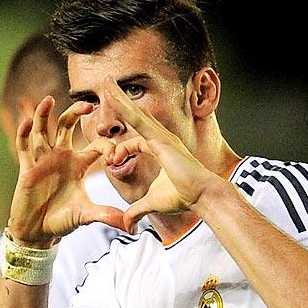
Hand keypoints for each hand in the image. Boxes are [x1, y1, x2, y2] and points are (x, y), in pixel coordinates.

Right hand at [8, 96, 125, 245]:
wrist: (39, 232)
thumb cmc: (62, 221)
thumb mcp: (87, 216)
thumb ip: (107, 215)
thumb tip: (130, 226)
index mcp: (78, 165)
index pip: (95, 146)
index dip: (106, 147)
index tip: (114, 157)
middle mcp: (61, 157)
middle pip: (67, 126)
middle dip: (75, 114)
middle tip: (87, 105)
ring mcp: (43, 161)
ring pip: (42, 130)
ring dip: (44, 115)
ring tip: (49, 100)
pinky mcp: (27, 169)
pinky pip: (24, 147)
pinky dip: (23, 133)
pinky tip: (26, 122)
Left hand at [102, 78, 220, 232]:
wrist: (201, 196)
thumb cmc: (183, 198)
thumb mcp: (152, 203)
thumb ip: (137, 211)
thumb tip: (127, 226)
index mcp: (160, 150)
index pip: (135, 143)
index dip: (121, 152)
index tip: (113, 162)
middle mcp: (161, 139)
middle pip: (136, 117)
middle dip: (120, 102)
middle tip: (106, 84)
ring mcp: (161, 136)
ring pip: (135, 113)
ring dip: (119, 97)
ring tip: (105, 81)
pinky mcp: (160, 139)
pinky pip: (137, 120)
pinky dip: (125, 108)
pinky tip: (113, 95)